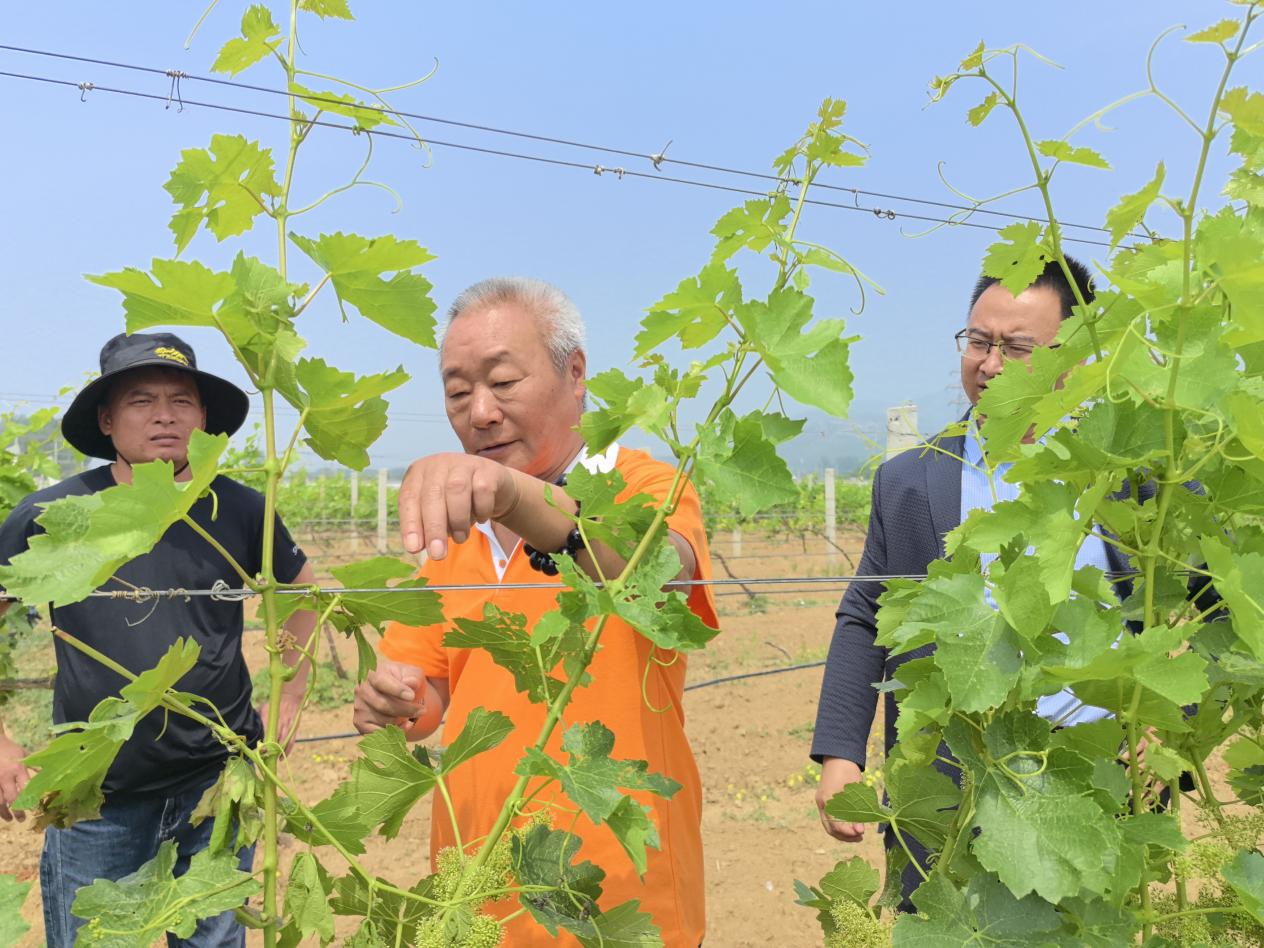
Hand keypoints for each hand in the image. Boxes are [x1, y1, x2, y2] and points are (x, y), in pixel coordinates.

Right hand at [0, 735, 29, 821]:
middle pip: (11, 798)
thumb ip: (34, 765)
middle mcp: (5, 777)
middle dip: (17, 810)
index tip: (34, 808)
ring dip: (3, 813)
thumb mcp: (24, 754)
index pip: (26, 787)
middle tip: (22, 819)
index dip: (30, 799)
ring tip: (9, 819)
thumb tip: (48, 773)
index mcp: (18, 769)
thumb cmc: (9, 749)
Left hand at [257, 690, 303, 755]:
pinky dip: (288, 750)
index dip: (264, 742)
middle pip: (276, 739)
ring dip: (279, 752)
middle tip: (266, 759)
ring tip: (274, 760)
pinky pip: (291, 741)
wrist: (291, 697)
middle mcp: (280, 723)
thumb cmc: (275, 704)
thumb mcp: (264, 708)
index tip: (260, 750)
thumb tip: (249, 727)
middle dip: (271, 750)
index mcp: (271, 718)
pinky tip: (283, 757)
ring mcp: (288, 726)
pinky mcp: (294, 728)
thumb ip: (258, 718)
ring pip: (284, 742)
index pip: (267, 732)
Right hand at [353, 661, 425, 733]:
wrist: (394, 691)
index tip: (412, 696)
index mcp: (372, 673)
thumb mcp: (412, 673)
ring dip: (402, 721)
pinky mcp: (360, 723)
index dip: (396, 690)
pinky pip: (377, 733)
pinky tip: (406, 726)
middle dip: (406, 710)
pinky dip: (394, 732)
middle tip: (423, 710)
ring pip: (382, 720)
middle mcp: (361, 689)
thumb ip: (413, 676)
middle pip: (383, 705)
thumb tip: (411, 683)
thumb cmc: (404, 679)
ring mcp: (359, 707)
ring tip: (413, 716)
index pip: (380, 682)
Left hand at [398, 453, 520, 558]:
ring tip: (461, 538)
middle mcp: (438, 464)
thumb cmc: (457, 502)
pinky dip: (481, 510)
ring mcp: (463, 463)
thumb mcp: (437, 513)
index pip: (409, 498)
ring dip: (458, 520)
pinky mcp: (486, 469)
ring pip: (457, 489)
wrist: (493, 486)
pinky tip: (482, 518)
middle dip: (434, 528)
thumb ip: (425, 526)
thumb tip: (416, 547)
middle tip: (438, 554)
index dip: (410, 523)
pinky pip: (483, 490)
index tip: (414, 548)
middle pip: (432, 495)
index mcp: (418, 473)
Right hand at [817, 757, 866, 842]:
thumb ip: (857, 810)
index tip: (861, 833)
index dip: (848, 831)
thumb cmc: (848, 770)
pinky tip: (852, 826)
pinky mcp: (825, 802)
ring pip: (829, 826)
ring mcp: (822, 803)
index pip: (835, 823)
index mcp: (827, 798)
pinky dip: (841, 826)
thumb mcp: (855, 790)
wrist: (838, 757)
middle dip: (845, 836)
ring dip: (843, 833)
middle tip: (860, 837)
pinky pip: (830, 819)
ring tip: (858, 834)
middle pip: (830, 828)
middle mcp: (822, 803)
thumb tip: (860, 830)